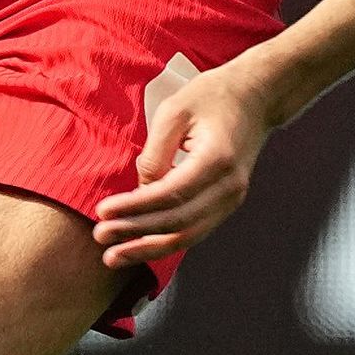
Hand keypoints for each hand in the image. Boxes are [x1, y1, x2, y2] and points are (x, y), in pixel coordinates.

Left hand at [93, 59, 277, 266]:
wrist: (255, 98)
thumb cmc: (211, 97)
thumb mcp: (174, 111)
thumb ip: (155, 153)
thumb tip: (140, 189)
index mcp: (217, 159)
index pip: (170, 194)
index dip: (134, 207)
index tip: (102, 212)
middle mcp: (230, 186)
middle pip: (178, 221)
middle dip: (135, 232)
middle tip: (99, 236)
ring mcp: (233, 198)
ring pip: (189, 234)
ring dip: (149, 248)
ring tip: (113, 256)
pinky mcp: (227, 203)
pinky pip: (196, 229)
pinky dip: (166, 241)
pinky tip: (138, 248)